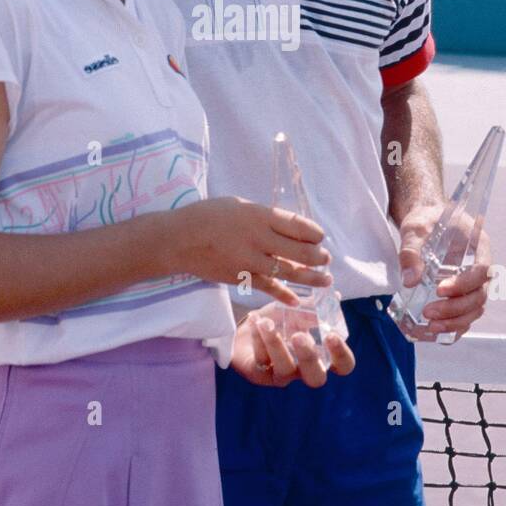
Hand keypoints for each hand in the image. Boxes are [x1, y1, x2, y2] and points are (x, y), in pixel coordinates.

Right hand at [174, 198, 331, 304]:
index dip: (315, 233)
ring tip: (326, 279)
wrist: (179, 240)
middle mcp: (259, 238)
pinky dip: (285, 294)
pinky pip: (269, 287)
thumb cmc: (208, 216)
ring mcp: (251, 260)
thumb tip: (289, 228)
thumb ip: (264, 217)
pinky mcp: (242, 278)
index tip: (320, 236)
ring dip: (311, 277)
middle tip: (326, 258)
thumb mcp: (239, 205)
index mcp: (259, 216)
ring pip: (290, 271)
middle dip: (318, 256)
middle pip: (300, 250)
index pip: (297, 225)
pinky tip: (297, 300)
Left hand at [230, 304, 354, 387]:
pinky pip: (260, 360)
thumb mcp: (299, 311)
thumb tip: (334, 296)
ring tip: (266, 322)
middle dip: (309, 357)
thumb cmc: (281, 321)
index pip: (343, 366)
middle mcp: (304, 370)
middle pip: (316, 378)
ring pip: (284, 369)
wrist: (250, 328)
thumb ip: (315, 306)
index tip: (332, 335)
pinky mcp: (259, 375)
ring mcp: (282, 375)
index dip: (341, 355)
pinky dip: (256, 338)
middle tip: (298, 336)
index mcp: (321, 356)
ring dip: (275, 343)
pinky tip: (255, 319)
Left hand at [399, 201, 490, 340]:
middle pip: (479, 296)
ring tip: (430, 326)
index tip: (439, 289)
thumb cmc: (425, 220)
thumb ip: (412, 251)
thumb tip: (410, 281)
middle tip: (429, 313)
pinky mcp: (461, 295)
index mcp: (479, 245)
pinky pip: (464, 316)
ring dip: (455, 322)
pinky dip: (453, 328)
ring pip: (474, 310)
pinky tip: (434, 332)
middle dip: (456, 309)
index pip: (482, 270)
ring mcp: (472, 283)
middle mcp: (480, 267)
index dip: (464, 284)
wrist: (426, 221)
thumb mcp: (415, 228)